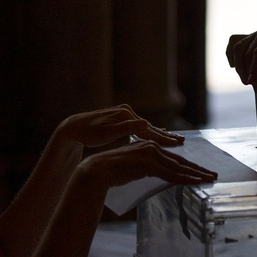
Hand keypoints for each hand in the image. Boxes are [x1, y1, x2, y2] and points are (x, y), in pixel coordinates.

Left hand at [56, 105, 183, 148]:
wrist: (74, 128)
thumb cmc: (89, 133)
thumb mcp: (107, 132)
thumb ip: (127, 128)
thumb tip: (147, 124)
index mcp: (126, 115)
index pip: (148, 129)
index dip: (163, 138)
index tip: (176, 143)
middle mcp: (127, 113)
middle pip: (150, 128)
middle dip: (166, 136)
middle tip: (182, 142)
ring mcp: (125, 116)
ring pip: (146, 128)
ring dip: (160, 135)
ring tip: (175, 140)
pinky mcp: (122, 121)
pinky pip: (140, 128)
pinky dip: (150, 132)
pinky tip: (158, 133)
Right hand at [78, 140, 216, 187]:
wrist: (97, 171)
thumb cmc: (112, 173)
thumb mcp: (134, 169)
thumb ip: (147, 169)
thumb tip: (158, 176)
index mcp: (149, 147)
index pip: (174, 158)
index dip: (189, 165)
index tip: (201, 171)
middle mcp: (152, 148)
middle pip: (181, 161)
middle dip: (198, 169)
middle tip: (213, 174)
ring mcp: (151, 156)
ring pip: (179, 167)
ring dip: (197, 174)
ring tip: (210, 179)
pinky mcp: (149, 165)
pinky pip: (172, 174)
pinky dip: (186, 178)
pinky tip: (197, 181)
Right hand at [226, 23, 256, 90]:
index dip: (254, 69)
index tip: (254, 84)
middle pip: (246, 52)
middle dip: (247, 72)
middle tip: (255, 87)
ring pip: (238, 48)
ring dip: (239, 66)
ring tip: (247, 80)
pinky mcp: (253, 36)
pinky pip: (237, 43)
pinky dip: (233, 54)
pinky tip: (234, 66)